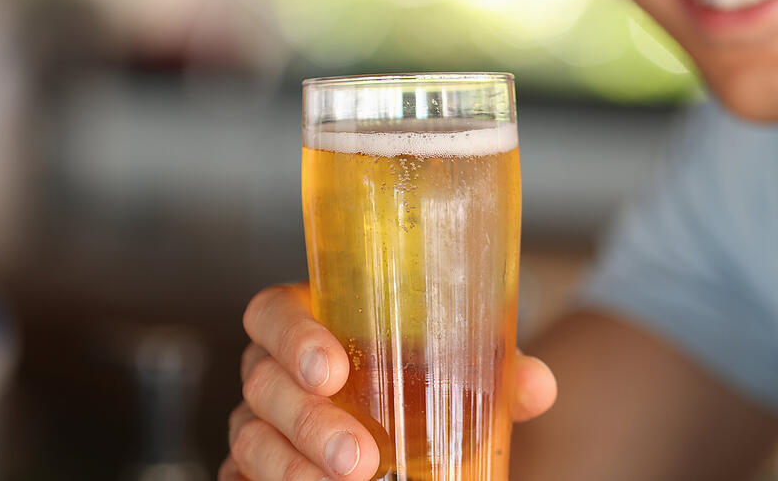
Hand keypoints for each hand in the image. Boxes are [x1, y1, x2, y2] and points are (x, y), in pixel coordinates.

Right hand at [221, 283, 556, 480]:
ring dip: (293, 468)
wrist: (408, 424)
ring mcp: (260, 423)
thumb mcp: (457, 366)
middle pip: (263, 385)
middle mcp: (274, 370)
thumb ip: (496, 368)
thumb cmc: (419, 378)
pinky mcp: (255, 468)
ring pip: (252, 440)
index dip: (291, 336)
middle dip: (307, 422)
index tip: (331, 368)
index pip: (273, 313)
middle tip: (357, 456)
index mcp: (313, 323)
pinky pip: (240, 477)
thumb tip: (537, 386)